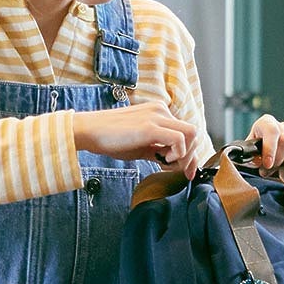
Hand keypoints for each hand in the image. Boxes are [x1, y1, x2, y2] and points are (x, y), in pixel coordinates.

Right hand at [75, 101, 201, 177]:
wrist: (90, 131)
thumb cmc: (110, 138)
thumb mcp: (140, 145)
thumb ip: (158, 151)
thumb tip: (173, 163)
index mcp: (159, 113)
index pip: (186, 132)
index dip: (191, 154)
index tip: (187, 172)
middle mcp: (161, 111)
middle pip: (193, 133)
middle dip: (191, 157)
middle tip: (180, 172)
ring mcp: (157, 117)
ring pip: (191, 135)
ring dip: (185, 155)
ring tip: (167, 164)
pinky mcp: (151, 127)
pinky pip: (178, 140)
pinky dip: (177, 154)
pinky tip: (162, 160)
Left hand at [247, 115, 283, 179]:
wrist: (262, 170)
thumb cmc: (253, 162)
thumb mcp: (248, 158)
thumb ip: (252, 158)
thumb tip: (259, 160)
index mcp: (266, 124)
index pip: (271, 130)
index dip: (270, 148)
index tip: (267, 164)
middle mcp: (282, 127)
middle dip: (277, 160)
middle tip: (267, 171)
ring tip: (279, 171)